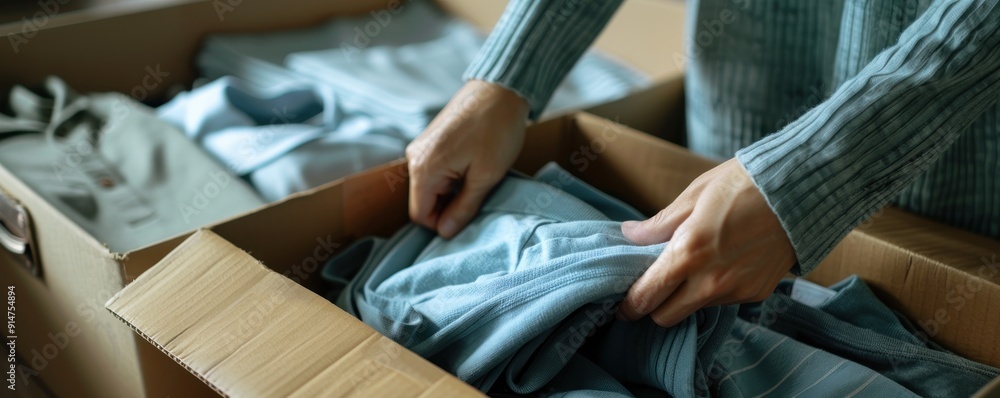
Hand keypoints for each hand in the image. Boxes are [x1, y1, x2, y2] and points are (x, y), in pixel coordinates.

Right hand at [406, 80, 529, 237]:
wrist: (500, 88)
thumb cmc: (497, 130)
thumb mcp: (486, 175)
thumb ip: (463, 207)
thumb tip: (446, 232)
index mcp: (424, 169)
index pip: (420, 216)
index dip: (443, 224)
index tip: (469, 217)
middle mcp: (414, 158)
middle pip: (423, 201)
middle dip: (448, 207)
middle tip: (479, 199)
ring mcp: (421, 146)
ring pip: (430, 186)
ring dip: (452, 192)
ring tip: (479, 180)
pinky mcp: (430, 140)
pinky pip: (434, 170)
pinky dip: (451, 177)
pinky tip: (473, 168)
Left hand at [617, 158, 796, 326]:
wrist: (800, 191)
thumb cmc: (743, 184)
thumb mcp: (693, 195)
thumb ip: (658, 224)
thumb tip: (629, 235)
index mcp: (688, 253)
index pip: (647, 296)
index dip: (630, 305)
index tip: (623, 305)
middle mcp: (711, 281)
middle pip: (666, 317)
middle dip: (654, 307)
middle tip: (652, 289)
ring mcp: (736, 291)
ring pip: (695, 309)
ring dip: (686, 296)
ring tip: (693, 266)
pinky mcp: (756, 294)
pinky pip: (724, 301)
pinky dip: (715, 289)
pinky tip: (723, 263)